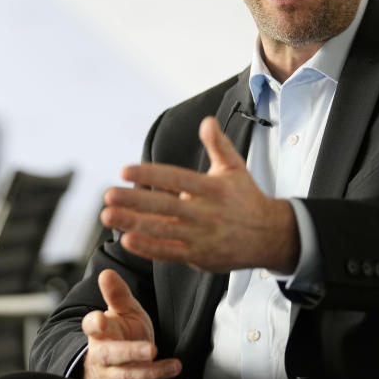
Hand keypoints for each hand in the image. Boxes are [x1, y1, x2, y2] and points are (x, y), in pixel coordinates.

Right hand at [82, 269, 186, 378]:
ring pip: (131, 378)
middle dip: (131, 353)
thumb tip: (107, 273)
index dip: (95, 323)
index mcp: (99, 333)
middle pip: (112, 356)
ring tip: (176, 365)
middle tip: (151, 349)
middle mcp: (103, 356)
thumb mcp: (122, 310)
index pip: (92, 326)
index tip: (101, 319)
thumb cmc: (120, 332)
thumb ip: (117, 294)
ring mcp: (114, 377)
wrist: (118, 361)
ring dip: (154, 373)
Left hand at [101, 116, 299, 272]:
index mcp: (214, 189)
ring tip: (108, 216)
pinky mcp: (200, 256)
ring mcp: (203, 237)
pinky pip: (170, 253)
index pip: (176, 179)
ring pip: (163, 231)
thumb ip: (218, 144)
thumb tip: (207, 121)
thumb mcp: (235, 167)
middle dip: (134, 200)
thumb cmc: (247, 199)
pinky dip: (148, 248)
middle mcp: (207, 214)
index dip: (150, 174)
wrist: (270, 236)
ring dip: (133, 223)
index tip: (125, 170)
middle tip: (108, 194)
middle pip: (165, 206)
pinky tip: (128, 240)